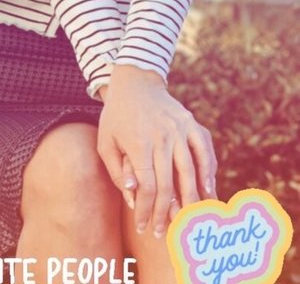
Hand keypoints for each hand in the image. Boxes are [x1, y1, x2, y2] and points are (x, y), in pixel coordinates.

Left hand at [96, 65, 217, 236]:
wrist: (135, 83)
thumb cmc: (117, 116)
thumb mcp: (106, 142)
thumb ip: (118, 171)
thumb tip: (132, 198)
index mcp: (139, 142)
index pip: (148, 186)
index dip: (147, 210)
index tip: (144, 227)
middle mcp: (162, 136)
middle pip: (170, 183)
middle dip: (166, 212)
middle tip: (163, 232)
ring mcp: (180, 128)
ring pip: (190, 170)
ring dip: (191, 199)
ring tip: (190, 220)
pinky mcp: (192, 123)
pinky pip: (204, 150)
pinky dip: (209, 171)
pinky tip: (208, 190)